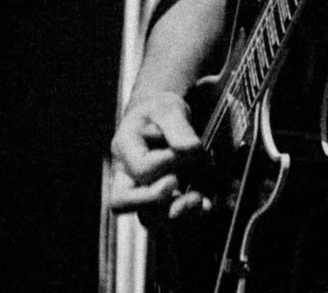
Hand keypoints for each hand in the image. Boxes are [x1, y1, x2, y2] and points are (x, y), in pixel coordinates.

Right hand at [108, 89, 211, 219]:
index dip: (166, 163)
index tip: (185, 149)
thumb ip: (178, 127)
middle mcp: (126, 175)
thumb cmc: (160, 112)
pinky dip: (188, 215)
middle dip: (151, 199)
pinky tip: (206, 205)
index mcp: (124, 148)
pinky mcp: (159, 200)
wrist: (160, 119)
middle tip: (175, 183)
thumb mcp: (169, 109)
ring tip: (197, 199)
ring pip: (146, 218)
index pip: (140, 168)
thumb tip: (189, 149)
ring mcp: (141, 191)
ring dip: (173, 213)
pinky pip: (167, 217)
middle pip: (121, 202)